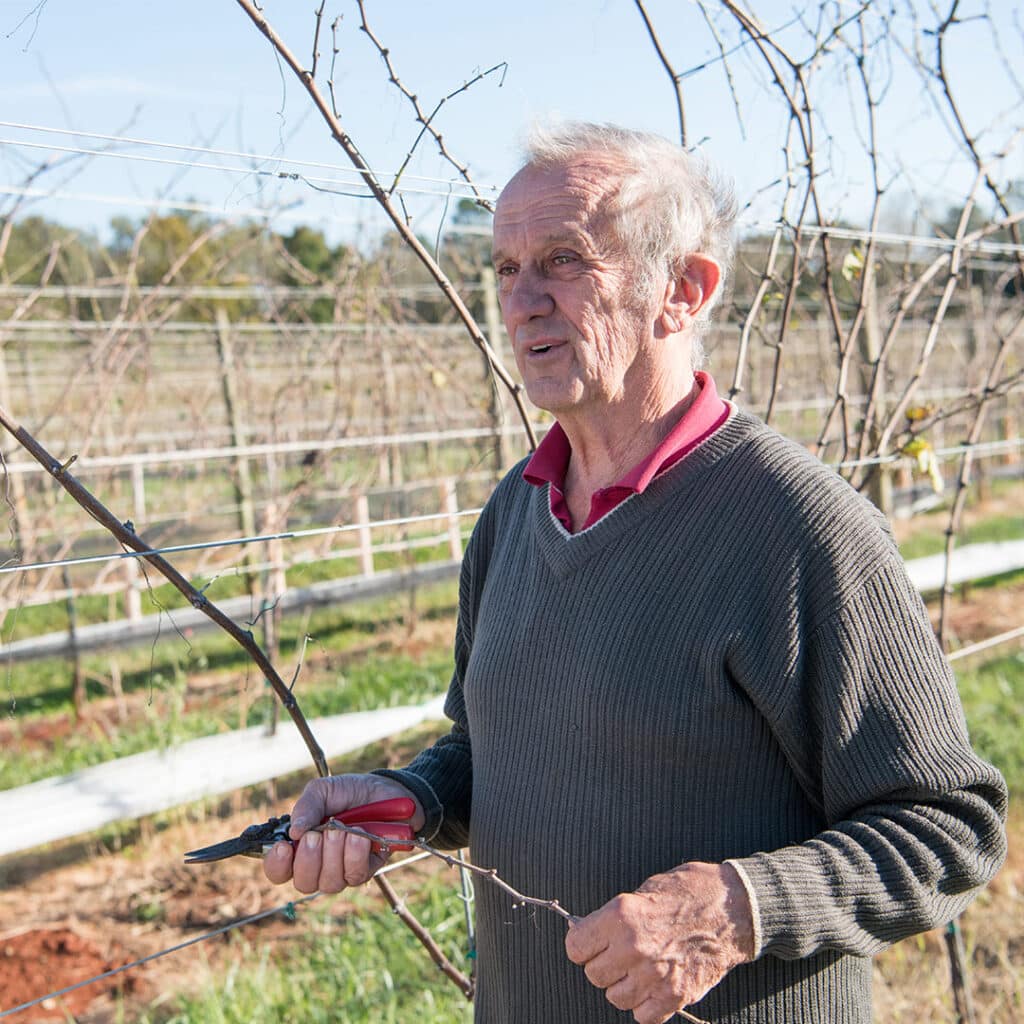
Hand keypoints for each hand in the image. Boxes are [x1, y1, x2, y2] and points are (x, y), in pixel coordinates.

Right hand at [262, 773, 423, 893]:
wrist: (387, 790)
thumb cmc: (350, 792)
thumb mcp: (324, 790)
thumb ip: (306, 806)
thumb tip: (294, 831)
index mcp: (301, 846)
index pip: (279, 871)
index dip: (277, 865)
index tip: (285, 847)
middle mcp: (319, 865)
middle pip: (304, 883)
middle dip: (309, 858)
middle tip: (319, 833)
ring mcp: (342, 870)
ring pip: (329, 882)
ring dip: (334, 853)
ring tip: (343, 829)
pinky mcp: (366, 870)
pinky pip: (354, 875)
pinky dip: (355, 853)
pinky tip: (360, 834)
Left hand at [564, 861, 753, 1023]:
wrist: (734, 908)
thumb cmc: (690, 891)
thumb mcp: (646, 889)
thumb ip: (617, 915)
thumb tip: (594, 932)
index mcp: (621, 915)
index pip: (576, 946)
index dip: (583, 945)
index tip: (591, 943)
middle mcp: (633, 947)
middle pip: (594, 975)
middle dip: (604, 965)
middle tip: (619, 955)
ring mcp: (655, 975)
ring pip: (615, 998)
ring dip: (623, 986)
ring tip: (638, 969)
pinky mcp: (676, 995)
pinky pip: (643, 1016)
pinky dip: (645, 1005)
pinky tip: (653, 985)